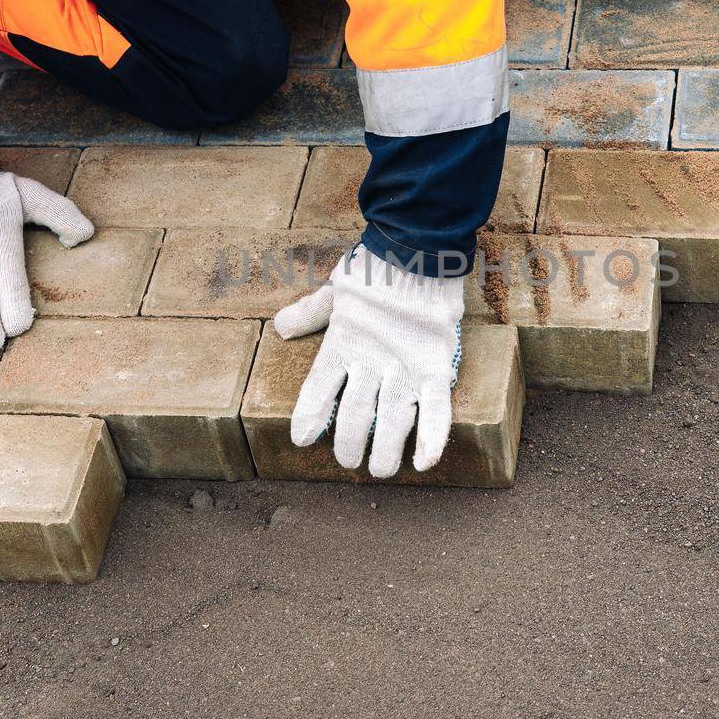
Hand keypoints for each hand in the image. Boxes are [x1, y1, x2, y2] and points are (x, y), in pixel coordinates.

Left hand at [272, 245, 462, 477]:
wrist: (420, 248)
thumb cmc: (376, 268)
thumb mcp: (336, 289)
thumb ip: (310, 312)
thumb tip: (281, 325)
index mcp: (342, 344)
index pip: (317, 391)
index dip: (309, 417)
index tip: (301, 440)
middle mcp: (370, 362)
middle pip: (353, 416)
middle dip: (348, 444)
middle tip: (348, 459)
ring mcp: (404, 368)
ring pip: (391, 423)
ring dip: (384, 452)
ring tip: (380, 470)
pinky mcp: (436, 368)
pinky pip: (436, 411)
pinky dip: (431, 440)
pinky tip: (423, 463)